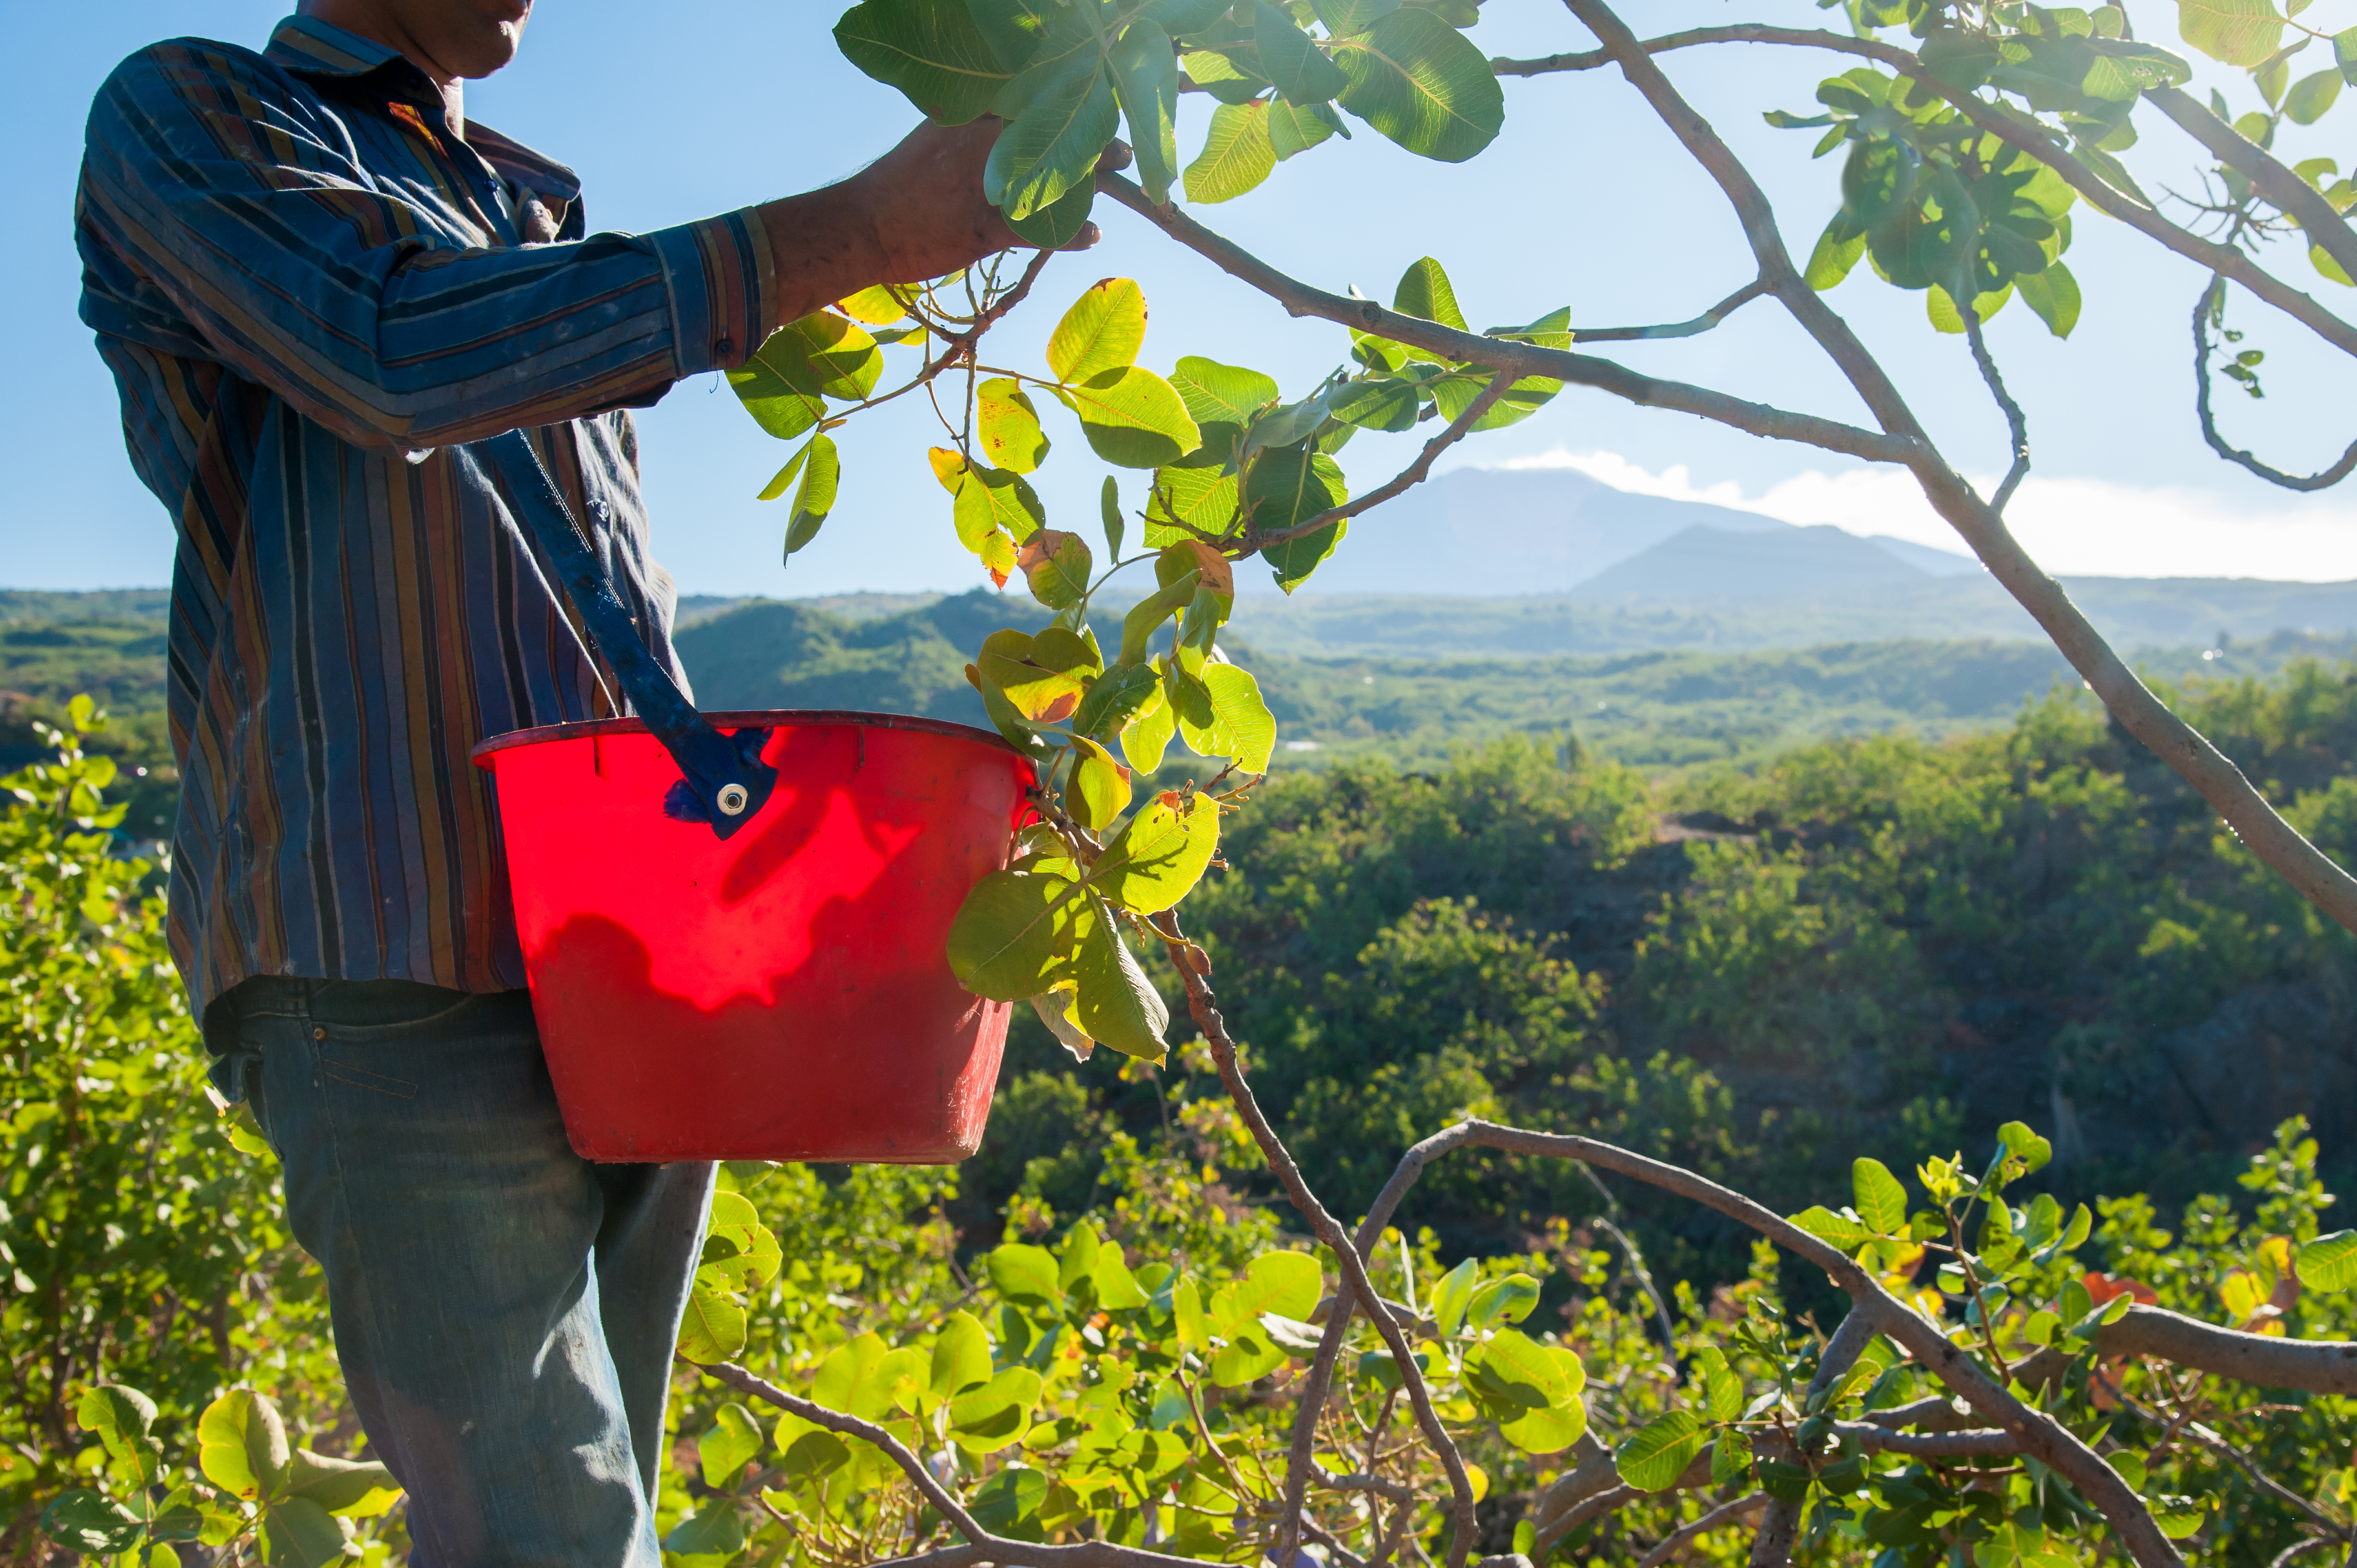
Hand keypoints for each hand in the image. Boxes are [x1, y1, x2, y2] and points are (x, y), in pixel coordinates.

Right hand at [754, 120, 1130, 330]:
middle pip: (1058, 130)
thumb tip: (985, 107)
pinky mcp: (992, 226)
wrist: (868, 224)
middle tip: (1116, 140)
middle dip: (1093, 132)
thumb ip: (965, 119)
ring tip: (1118, 168)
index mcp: (974, 115)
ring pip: (1061, 176)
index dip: (1070, 96)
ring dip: (1095, 175)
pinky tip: (1092, 235)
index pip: (1035, 96)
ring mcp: (993, 183)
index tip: (1095, 93)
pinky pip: (1049, 230)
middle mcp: (988, 142)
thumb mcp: (934, 133)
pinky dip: (1076, 234)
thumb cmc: (899, 181)